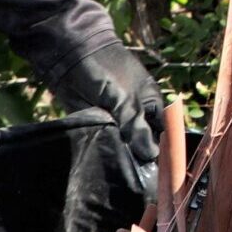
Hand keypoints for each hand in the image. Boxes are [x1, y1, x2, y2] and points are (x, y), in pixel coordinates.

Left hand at [68, 44, 166, 173]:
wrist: (69, 53)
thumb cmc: (106, 69)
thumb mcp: (125, 98)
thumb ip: (137, 126)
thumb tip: (152, 156)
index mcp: (150, 103)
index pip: (162, 133)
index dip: (161, 151)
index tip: (157, 173)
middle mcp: (134, 113)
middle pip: (142, 142)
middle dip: (140, 157)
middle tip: (137, 178)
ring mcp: (114, 119)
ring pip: (122, 144)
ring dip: (121, 155)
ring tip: (121, 174)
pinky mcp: (95, 124)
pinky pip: (104, 141)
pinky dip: (104, 150)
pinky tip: (104, 163)